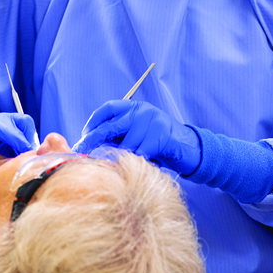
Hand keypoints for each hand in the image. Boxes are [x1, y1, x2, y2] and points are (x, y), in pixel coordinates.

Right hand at [0, 113, 35, 178]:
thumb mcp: (8, 152)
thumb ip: (21, 151)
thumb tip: (39, 156)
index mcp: (7, 124)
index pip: (25, 121)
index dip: (30, 135)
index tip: (33, 151)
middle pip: (13, 122)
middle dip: (22, 139)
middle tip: (26, 154)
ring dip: (8, 136)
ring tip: (14, 151)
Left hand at [72, 100, 200, 174]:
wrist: (191, 149)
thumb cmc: (159, 144)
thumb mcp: (137, 133)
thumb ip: (118, 135)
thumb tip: (90, 143)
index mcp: (134, 107)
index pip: (107, 109)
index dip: (93, 122)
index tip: (83, 136)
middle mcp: (141, 111)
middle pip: (109, 127)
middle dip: (92, 141)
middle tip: (81, 153)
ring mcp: (152, 122)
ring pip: (124, 146)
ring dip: (121, 158)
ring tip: (123, 164)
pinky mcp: (160, 136)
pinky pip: (139, 154)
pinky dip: (136, 163)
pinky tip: (139, 166)